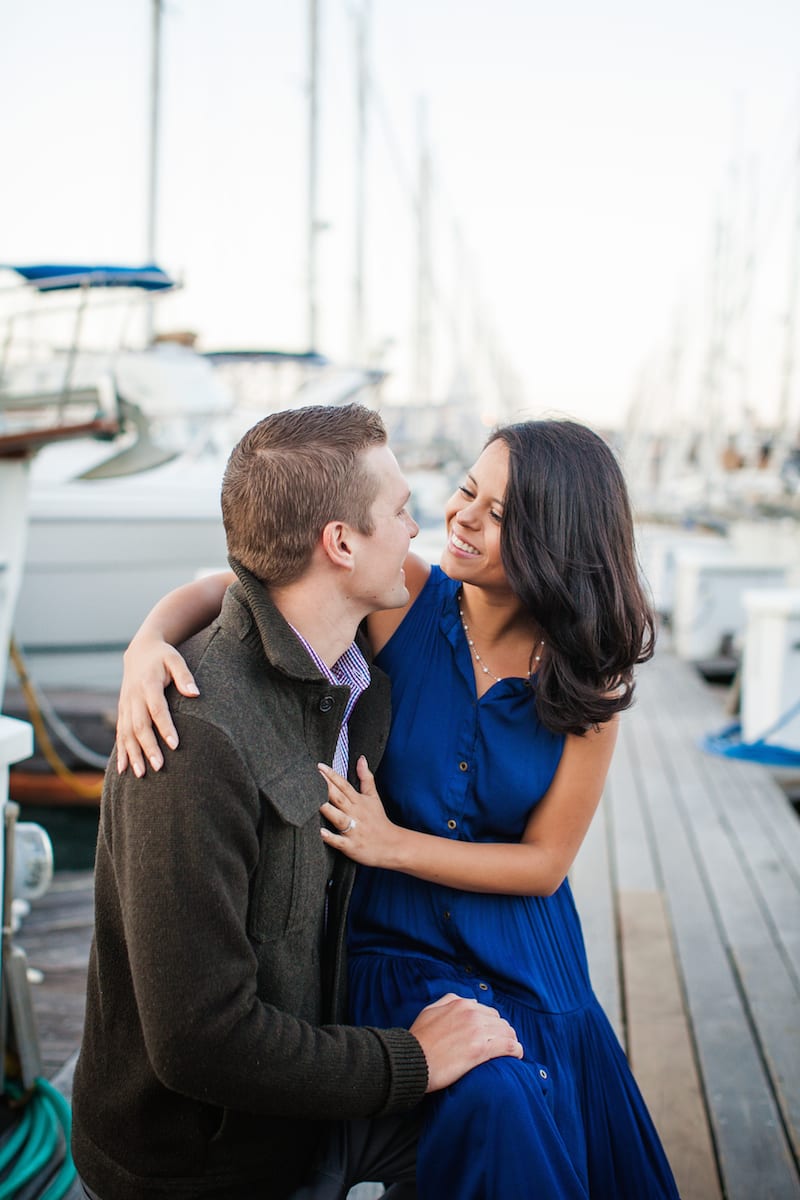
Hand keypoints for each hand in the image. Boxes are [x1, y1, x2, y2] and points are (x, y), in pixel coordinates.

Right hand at [116, 634, 198, 776]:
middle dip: (148, 747)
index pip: (157, 709)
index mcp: (148, 684)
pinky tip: (124, 769)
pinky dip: (121, 751)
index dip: (165, 727)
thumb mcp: (176, 659)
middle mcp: (134, 697)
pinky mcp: (122, 711)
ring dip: (133, 754)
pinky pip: (120, 733)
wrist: (140, 651)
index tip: (175, 745)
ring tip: (141, 774)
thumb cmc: (163, 657)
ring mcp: (125, 705)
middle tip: (159, 767)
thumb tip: (195, 694)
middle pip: (140, 725)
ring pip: (127, 733)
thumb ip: (185, 676)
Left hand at [318, 757, 401, 867]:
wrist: (392, 846)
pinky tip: (320, 832)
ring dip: (326, 810)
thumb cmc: (379, 820)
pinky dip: (330, 837)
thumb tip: (361, 758)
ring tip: (312, 802)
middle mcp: (355, 814)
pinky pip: (339, 841)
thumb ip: (366, 778)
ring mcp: (353, 830)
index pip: (344, 785)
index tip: (319, 766)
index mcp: (359, 801)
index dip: (332, 775)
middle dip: (326, 787)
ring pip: (338, 818)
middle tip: (311, 778)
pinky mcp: (351, 846)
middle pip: (339, 798)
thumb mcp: (374, 797)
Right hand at [409, 993, 523, 1091]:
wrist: (411, 1059)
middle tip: (502, 1045)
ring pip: (507, 1032)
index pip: (487, 1011)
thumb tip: (459, 1000)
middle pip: (499, 1021)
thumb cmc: (418, 1039)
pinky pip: (509, 1046)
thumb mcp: (429, 1011)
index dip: (491, 1025)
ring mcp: (477, 1030)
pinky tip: (516, 1055)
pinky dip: (516, 1050)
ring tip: (511, 1051)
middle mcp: (471, 1013)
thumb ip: (447, 1001)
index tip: (491, 1035)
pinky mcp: (481, 1049)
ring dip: (510, 1041)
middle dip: (502, 1032)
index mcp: (460, 1003)